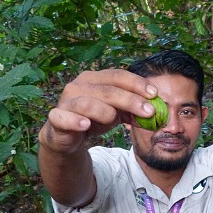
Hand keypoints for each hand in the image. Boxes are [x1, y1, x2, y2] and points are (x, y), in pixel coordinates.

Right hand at [39, 68, 157, 153]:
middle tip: (149, 112)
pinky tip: (85, 125)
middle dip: (130, 100)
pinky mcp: (57, 118)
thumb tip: (156, 113)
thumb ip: (133, 111)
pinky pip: (64, 117)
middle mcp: (78, 85)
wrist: (67, 136)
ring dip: (105, 111)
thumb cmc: (93, 119)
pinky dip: (75, 121)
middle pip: (108, 89)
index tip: (154, 94)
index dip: (137, 84)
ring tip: (115, 119)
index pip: (118, 76)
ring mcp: (66, 101)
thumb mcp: (116, 113)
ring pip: (87, 102)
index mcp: (94, 79)